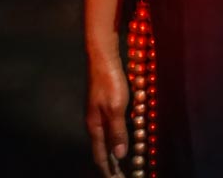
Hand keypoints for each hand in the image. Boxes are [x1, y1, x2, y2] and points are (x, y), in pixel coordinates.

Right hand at [86, 54, 129, 177]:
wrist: (103, 57)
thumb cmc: (109, 82)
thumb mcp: (115, 108)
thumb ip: (117, 131)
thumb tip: (119, 154)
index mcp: (95, 126)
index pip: (100, 154)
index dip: (107, 169)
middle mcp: (95, 122)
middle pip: (103, 148)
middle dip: (112, 163)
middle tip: (123, 174)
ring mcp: (99, 112)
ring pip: (109, 136)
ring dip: (117, 148)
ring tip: (126, 160)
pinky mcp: (106, 103)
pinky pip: (113, 124)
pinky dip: (119, 133)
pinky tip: (128, 134)